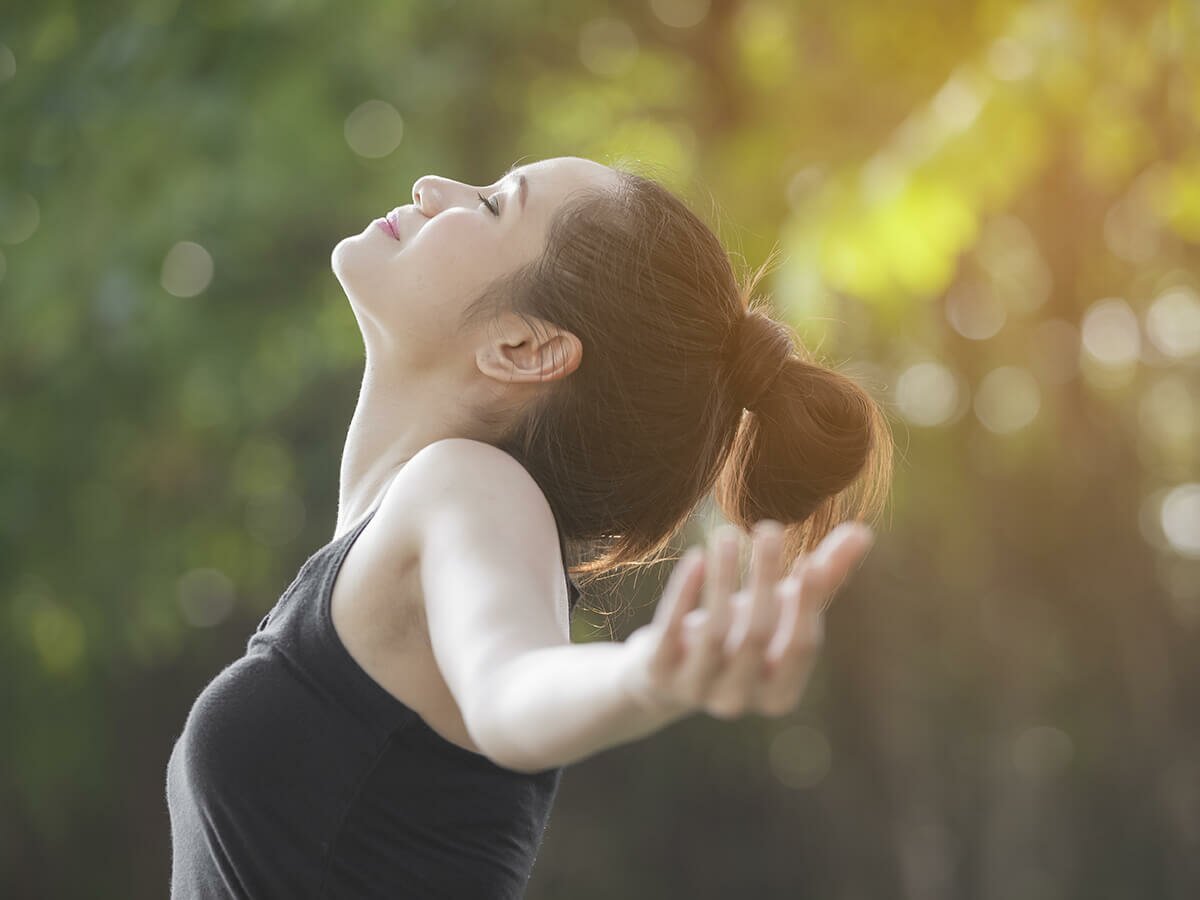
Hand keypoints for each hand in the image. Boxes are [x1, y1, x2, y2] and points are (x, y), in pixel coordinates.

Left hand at [620, 519, 874, 719]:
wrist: (666, 672)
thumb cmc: (738, 635)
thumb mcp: (780, 612)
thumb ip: (822, 579)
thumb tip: (863, 532)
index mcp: (780, 693)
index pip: (802, 646)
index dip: (808, 603)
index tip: (810, 557)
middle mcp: (740, 699)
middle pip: (758, 635)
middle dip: (764, 579)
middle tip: (768, 528)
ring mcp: (696, 691)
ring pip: (715, 633)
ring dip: (723, 580)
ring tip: (727, 535)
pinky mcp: (658, 674)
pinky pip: (671, 632)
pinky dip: (684, 593)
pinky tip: (696, 557)